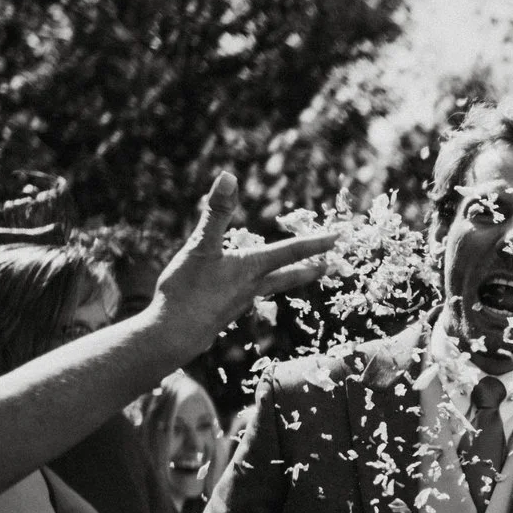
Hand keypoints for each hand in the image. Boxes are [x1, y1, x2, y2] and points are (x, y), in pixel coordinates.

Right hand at [144, 171, 334, 356]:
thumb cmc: (187, 290)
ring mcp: (240, 303)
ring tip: (295, 274)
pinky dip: (256, 288)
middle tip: (332, 266)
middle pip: (289, 276)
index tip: (339, 237)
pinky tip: (246, 290)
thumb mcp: (201, 245)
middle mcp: (253, 287)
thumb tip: (228, 176)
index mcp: (252, 268)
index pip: (292, 251)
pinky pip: (248, 296)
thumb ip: (216, 212)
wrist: (174, 335)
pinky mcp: (225, 314)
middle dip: (311, 269)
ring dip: (286, 278)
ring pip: (270, 286)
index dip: (316, 242)